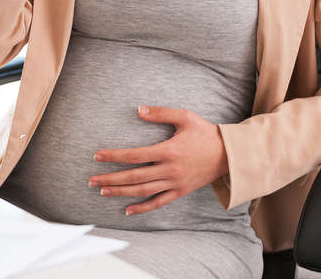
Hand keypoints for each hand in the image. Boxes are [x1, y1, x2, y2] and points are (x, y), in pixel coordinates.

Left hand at [89, 106, 228, 215]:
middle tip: (91, 180)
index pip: (134, 155)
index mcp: (168, 151)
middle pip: (134, 177)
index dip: (114, 156)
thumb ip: (161, 112)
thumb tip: (138, 109)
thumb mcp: (185, 116)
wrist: (229, 154)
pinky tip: (127, 210)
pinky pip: (159, 202)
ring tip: (102, 191)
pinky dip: (142, 208)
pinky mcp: (180, 191)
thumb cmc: (205, 132)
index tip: (96, 156)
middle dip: (111, 179)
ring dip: (121, 192)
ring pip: (143, 191)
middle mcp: (170, 170)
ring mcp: (175, 183)